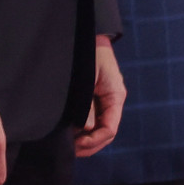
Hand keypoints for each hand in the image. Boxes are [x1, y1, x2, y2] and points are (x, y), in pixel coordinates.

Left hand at [73, 37, 125, 157]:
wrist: (87, 34)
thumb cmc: (88, 52)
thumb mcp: (87, 78)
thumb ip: (86, 103)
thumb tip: (86, 128)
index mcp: (115, 96)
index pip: (109, 128)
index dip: (94, 140)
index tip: (77, 145)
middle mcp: (112, 100)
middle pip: (105, 132)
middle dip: (90, 144)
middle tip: (70, 151)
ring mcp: (105, 99)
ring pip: (99, 128)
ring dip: (86, 138)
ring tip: (68, 144)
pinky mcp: (96, 96)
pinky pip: (93, 118)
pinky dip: (83, 128)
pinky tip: (70, 132)